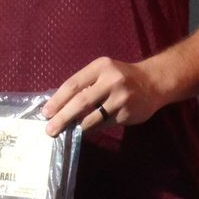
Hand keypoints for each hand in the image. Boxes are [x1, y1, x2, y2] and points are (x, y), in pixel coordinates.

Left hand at [42, 56, 166, 136]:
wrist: (153, 83)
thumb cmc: (121, 77)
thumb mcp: (104, 72)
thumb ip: (85, 85)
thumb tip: (59, 107)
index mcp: (101, 67)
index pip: (73, 84)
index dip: (57, 100)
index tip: (46, 113)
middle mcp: (112, 80)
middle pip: (81, 102)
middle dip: (62, 117)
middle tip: (50, 129)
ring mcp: (121, 97)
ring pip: (92, 117)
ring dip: (76, 126)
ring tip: (66, 131)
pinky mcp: (127, 113)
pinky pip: (104, 124)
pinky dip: (92, 129)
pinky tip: (87, 129)